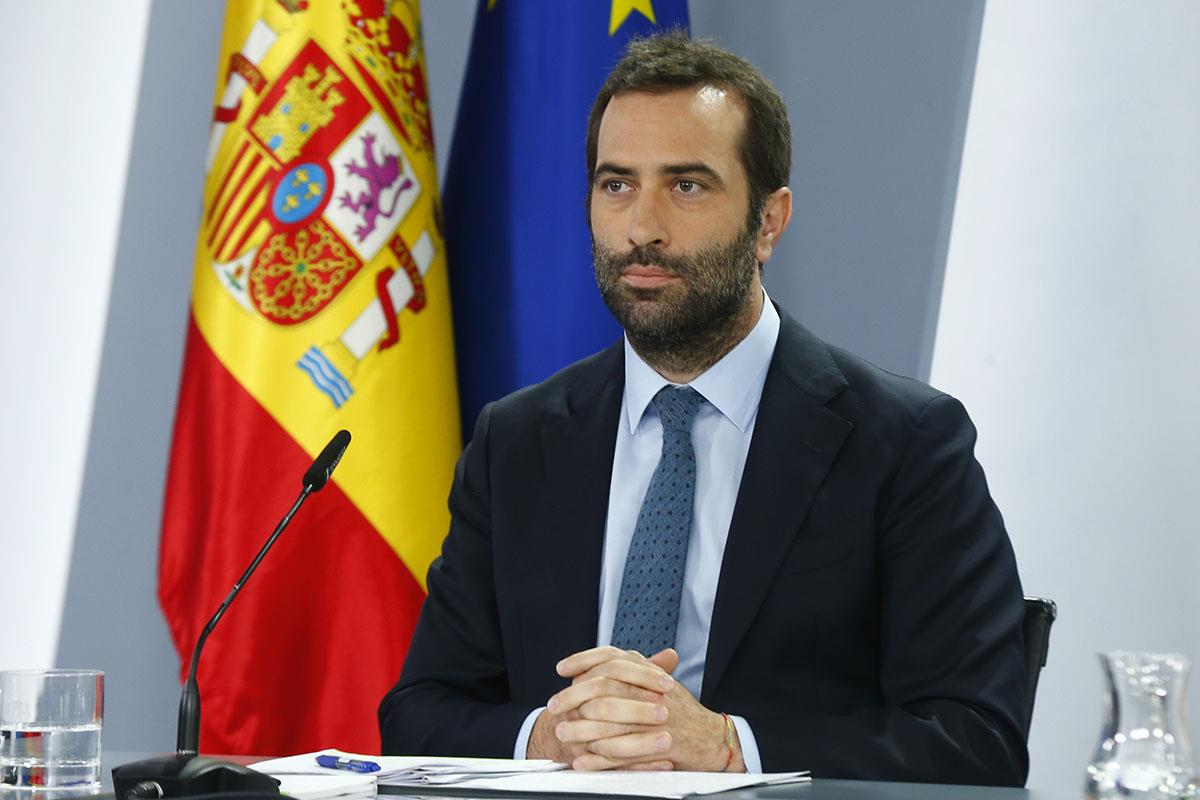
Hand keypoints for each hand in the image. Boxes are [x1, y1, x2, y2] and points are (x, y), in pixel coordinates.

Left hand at [550, 646, 744, 771]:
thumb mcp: (659, 683)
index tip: (561, 668)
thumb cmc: (682, 711)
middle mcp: (652, 691)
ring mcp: (656, 719)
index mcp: (650, 673)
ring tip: (561, 734)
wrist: (712, 738)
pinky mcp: (659, 746)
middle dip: (574, 697)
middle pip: (605, 687)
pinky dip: (599, 759)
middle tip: (553, 705)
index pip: (612, 657)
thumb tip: (594, 668)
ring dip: (582, 729)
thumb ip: (631, 672)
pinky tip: (582, 762)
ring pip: (610, 722)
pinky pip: (623, 754)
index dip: (584, 660)